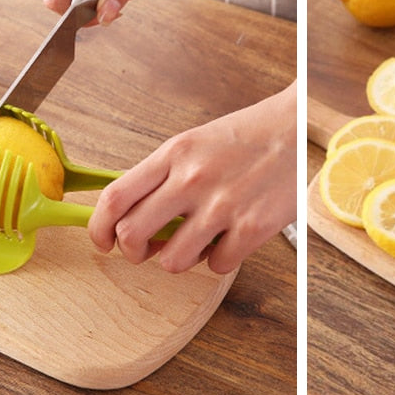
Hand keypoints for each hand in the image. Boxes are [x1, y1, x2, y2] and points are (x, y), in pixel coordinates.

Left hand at [88, 81, 296, 272]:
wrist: (296, 127)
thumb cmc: (245, 134)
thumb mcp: (193, 142)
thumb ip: (162, 174)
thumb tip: (131, 211)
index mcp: (174, 154)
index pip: (115, 198)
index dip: (98, 228)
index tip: (102, 241)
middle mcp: (192, 179)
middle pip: (132, 235)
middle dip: (132, 252)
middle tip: (145, 249)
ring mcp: (222, 206)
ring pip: (171, 261)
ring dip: (178, 259)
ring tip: (196, 241)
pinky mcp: (252, 228)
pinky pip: (216, 267)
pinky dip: (219, 260)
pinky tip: (230, 238)